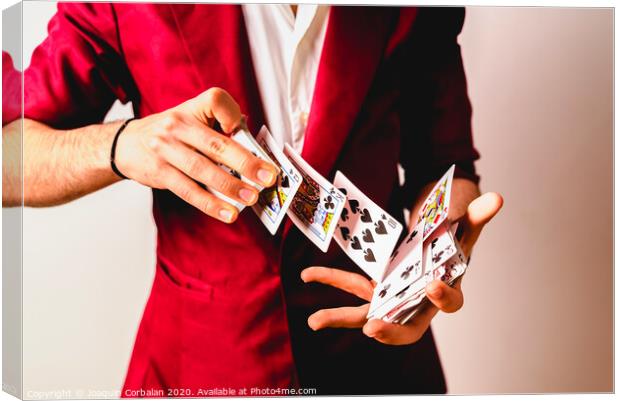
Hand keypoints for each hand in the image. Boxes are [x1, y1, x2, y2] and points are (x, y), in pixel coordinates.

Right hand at [114, 87, 277, 222]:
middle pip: (215, 144)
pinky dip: (210, 203)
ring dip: (230, 187)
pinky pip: (189, 191)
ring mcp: (166, 149)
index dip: (232, 114)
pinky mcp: (159, 172)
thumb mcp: (191, 121)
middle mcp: (177, 126)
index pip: (215, 101)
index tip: (242, 129)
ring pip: (203, 170)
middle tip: (267, 177)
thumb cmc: (172, 134)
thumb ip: (219, 132)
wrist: (127, 144)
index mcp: (191, 109)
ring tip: (251, 198)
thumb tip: (255, 154)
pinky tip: (228, 213)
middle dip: (245, 163)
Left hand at [301, 192, 502, 344]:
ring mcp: (393, 297)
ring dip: (341, 317)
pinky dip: (331, 279)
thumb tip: (496, 198)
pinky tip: (307, 275)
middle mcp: (418, 301)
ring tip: (314, 321)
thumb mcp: (464, 222)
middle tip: (374, 329)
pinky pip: (351, 287)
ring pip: (369, 314)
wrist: (433, 235)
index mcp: (447, 288)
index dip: (444, 298)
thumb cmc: (452, 233)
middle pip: (408, 327)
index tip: (432, 286)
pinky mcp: (374, 287)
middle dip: (391, 330)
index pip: (451, 304)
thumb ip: (477, 214)